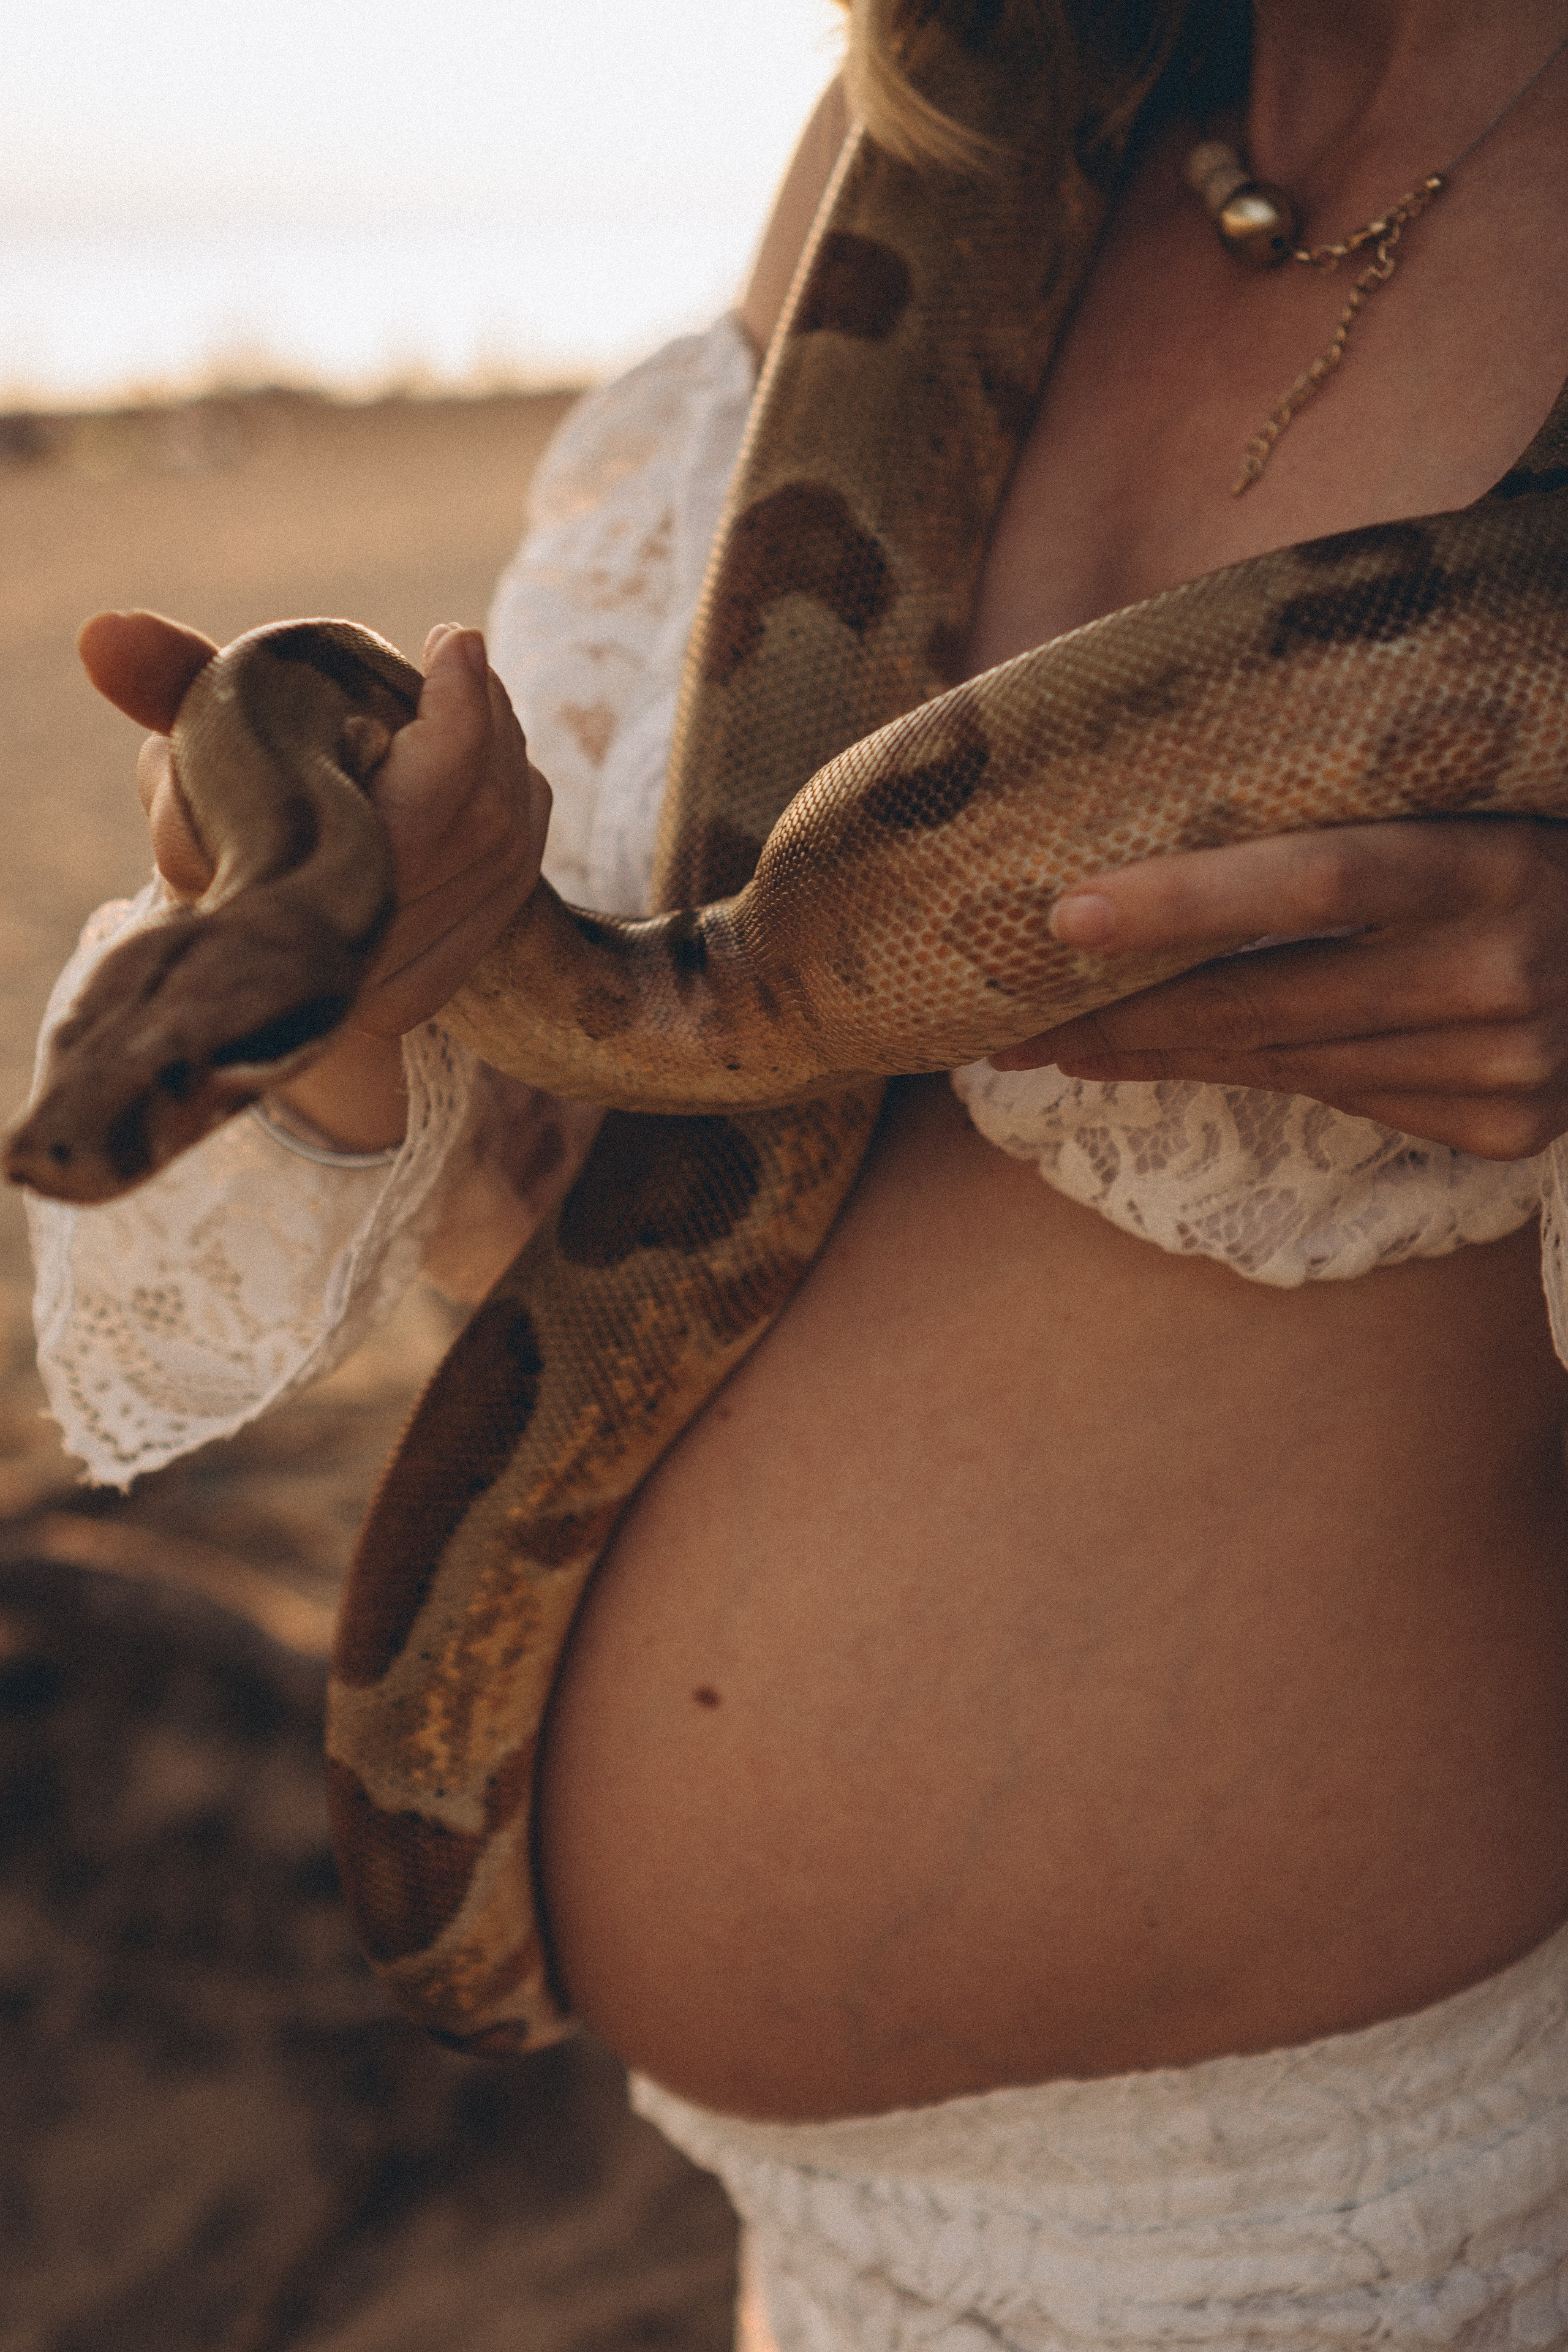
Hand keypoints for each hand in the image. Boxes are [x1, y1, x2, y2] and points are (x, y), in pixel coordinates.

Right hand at [78, 608, 550, 1146]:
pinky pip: (518, 872)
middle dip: (484, 724)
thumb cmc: (209, 825)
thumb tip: (104, 631)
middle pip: (484, 820)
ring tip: (472, 697)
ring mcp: (412, 971)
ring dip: (504, 755)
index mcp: (293, 897)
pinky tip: (496, 761)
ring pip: (509, 841)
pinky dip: (517, 804)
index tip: (453, 642)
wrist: (241, 946)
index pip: (418, 812)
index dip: (456, 722)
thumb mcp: (189, 752)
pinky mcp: (447, 975)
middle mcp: (364, 946)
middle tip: (460, 657)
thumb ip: (165, 686)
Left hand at [994, 820, 1567, 1161]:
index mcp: (1494, 858)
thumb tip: (1167, 783)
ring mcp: (1508, 1064)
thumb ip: (1358, 788)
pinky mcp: (1505, 1128)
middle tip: (1011, 1018)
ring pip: (1289, 1064)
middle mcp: (1503, 970)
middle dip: (1124, 1015)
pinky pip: (1343, 1095)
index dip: (1187, 900)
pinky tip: (1182, 1058)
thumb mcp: (1472, 786)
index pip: (1318, 879)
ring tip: (1065, 1044)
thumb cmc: (1539, 831)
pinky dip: (1255, 1074)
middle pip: (1272, 999)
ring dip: (1163, 1059)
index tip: (1066, 915)